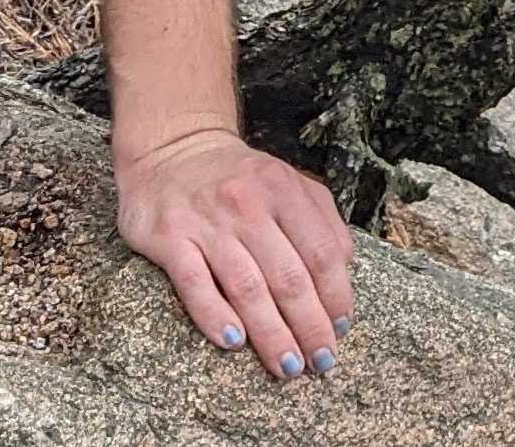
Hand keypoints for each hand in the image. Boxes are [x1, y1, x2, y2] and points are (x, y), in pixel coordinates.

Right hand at [117, 125, 356, 380]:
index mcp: (284, 190)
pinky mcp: (169, 237)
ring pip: (247, 286)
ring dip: (271, 332)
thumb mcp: (287, 183)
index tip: (342, 329)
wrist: (172, 148)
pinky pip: (195, 283)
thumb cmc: (239, 178)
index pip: (322, 252)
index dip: (336, 296)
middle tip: (321, 361)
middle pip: (289, 276)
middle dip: (310, 326)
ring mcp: (207, 221)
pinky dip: (215, 315)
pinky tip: (234, 341)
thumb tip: (345, 270)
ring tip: (288, 365)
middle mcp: (248, 204)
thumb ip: (320, 219)